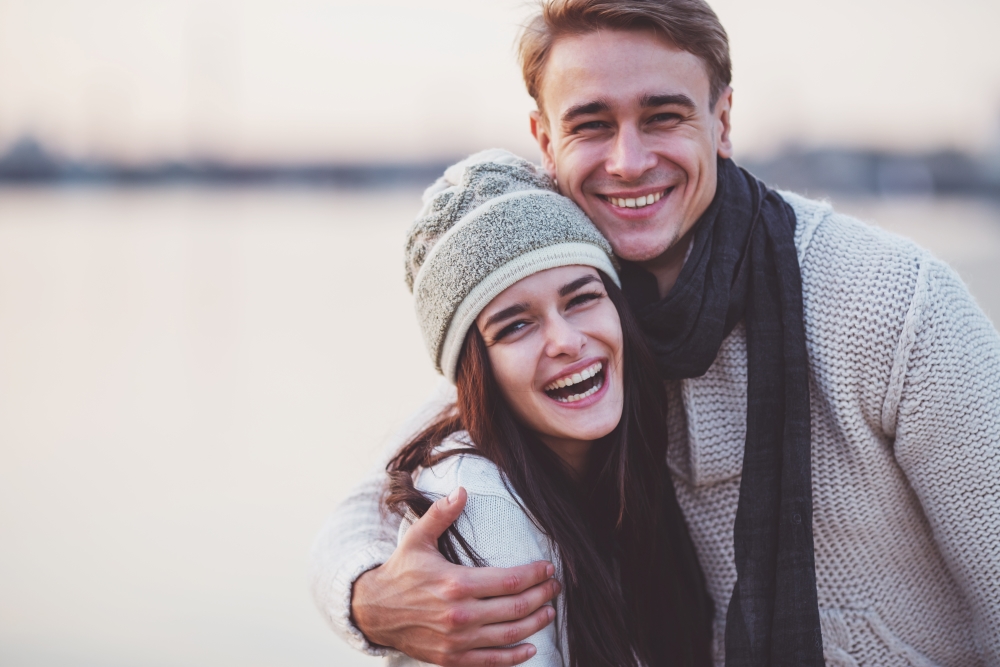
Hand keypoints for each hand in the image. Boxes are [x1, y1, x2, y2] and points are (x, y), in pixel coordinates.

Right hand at [351, 487, 560, 666]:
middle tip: (555, 587)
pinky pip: (491, 662)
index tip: (548, 568)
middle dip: (542, 596)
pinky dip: (515, 657)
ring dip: (535, 624)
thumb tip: (462, 491)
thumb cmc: (400, 572)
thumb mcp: (417, 538)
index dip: (534, 575)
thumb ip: (441, 514)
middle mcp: (460, 615)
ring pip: (509, 635)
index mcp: (456, 584)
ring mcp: (457, 641)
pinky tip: (531, 647)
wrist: (374, 611)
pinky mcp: (452, 659)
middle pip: (516, 608)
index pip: (509, 581)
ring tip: (549, 612)